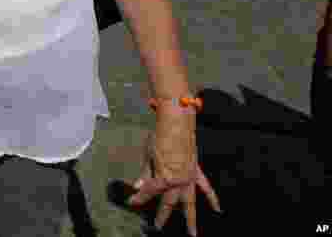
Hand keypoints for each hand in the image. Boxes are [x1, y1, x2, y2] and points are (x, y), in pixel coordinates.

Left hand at [126, 108, 220, 234]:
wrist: (177, 123)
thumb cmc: (159, 137)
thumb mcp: (148, 155)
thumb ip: (145, 173)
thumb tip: (137, 186)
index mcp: (165, 177)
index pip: (149, 191)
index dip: (139, 198)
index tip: (131, 202)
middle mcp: (179, 181)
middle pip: (169, 202)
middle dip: (162, 215)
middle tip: (157, 226)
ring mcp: (190, 177)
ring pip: (190, 203)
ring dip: (190, 219)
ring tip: (192, 233)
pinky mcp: (196, 171)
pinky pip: (206, 188)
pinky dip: (212, 199)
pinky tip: (217, 210)